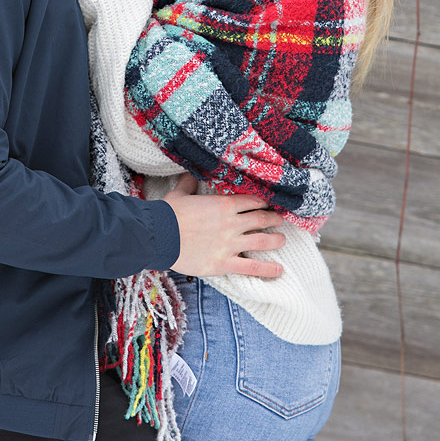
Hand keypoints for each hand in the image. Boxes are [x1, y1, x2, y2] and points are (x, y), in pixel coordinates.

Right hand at [163, 174, 285, 279]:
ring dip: (276, 239)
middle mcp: (231, 223)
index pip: (252, 200)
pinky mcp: (223, 263)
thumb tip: (191, 171)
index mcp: (223, 204)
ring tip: (282, 239)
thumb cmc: (166, 214)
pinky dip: (267, 268)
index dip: (263, 202)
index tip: (269, 204)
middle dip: (274, 218)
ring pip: (262, 241)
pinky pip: (251, 267)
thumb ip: (189, 182)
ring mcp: (229, 244)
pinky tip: (279, 269)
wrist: (157, 236)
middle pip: (262, 219)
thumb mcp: (179, 193)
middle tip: (281, 220)